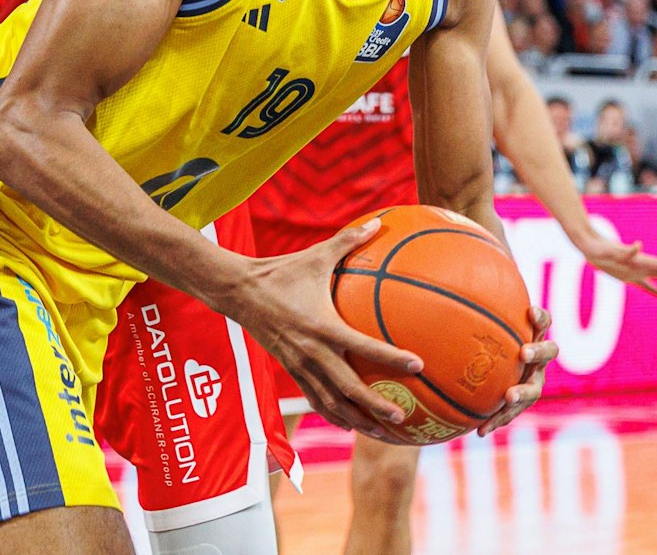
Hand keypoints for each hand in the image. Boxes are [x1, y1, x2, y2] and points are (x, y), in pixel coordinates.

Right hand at [223, 221, 422, 435]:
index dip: (391, 358)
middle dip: (376, 406)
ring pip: (331, 402)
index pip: (363, 346)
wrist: (238, 292)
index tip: (418, 365)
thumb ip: (348, 241)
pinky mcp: (290, 370)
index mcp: (322, 325)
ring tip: (381, 434)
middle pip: (348, 388)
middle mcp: (312, 351)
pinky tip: (348, 424)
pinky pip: (314, 398)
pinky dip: (332, 414)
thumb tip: (380, 222)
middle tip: (402, 417)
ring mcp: (299, 365)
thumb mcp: (316, 256)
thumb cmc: (281, 272)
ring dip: (356, 420)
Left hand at [477, 307, 556, 436]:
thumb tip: (465, 270)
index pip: (542, 322)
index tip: (530, 312)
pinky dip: (496, 420)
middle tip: (523, 353)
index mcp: (530, 335)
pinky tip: (480, 431)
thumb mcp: (479, 318)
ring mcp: (530, 382)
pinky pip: (510, 414)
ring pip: (534, 389)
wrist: (483, 371)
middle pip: (548, 352)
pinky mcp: (517, 404)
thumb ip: (477, 298)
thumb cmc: (481, 337)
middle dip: (538, 351)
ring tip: (508, 396)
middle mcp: (536, 359)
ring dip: (522, 392)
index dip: (540, 317)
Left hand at [574, 232, 656, 298]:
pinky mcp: (628, 276)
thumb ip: (627, 251)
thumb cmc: (601, 249)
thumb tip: (639, 245)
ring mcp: (636, 270)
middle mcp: (642, 265)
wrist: (590, 246)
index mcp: (642, 261)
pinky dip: (656, 291)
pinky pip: (646, 285)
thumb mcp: (612, 251)